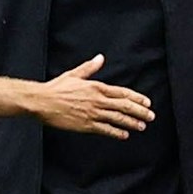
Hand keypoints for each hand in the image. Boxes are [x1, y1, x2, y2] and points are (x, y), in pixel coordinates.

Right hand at [34, 56, 154, 137]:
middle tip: (150, 116)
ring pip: (118, 118)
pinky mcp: (86, 125)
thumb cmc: (56, 88)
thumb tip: (100, 58)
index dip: (137, 98)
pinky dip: (116, 133)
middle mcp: (97, 100)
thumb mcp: (74, 74)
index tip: (147, 102)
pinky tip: (124, 135)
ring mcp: (93, 113)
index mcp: (96, 87)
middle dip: (140, 112)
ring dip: (132, 123)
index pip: (122, 93)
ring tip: (141, 127)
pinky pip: (105, 129)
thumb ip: (89, 68)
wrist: (42, 101)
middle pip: (124, 106)